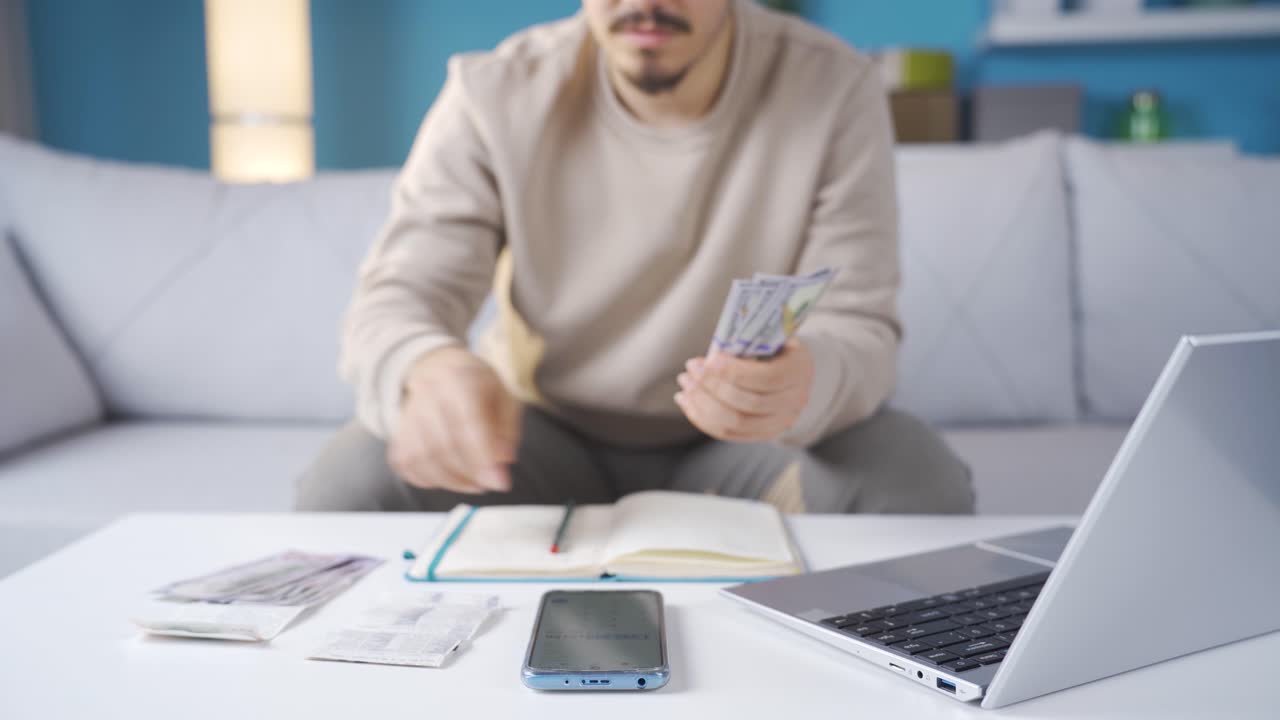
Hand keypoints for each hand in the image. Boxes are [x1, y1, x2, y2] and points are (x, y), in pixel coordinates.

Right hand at [389, 346, 520, 493]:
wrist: (437, 368)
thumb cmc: (477, 387)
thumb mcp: (505, 397)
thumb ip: (507, 431)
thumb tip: (501, 461)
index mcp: (459, 379)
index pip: (466, 422)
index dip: (481, 457)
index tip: (499, 483)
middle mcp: (426, 393)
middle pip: (441, 445)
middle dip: (468, 474)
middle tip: (488, 484)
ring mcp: (406, 413)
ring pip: (420, 459)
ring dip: (450, 481)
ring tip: (473, 483)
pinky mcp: (396, 434)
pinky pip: (405, 465)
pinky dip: (428, 480)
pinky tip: (449, 477)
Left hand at [674, 339, 813, 441]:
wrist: (794, 372)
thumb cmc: (775, 346)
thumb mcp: (770, 336)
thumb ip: (748, 342)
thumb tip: (711, 356)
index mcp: (798, 371)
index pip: (766, 378)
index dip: (734, 371)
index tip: (709, 360)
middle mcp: (793, 402)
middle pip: (748, 403)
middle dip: (713, 386)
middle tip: (690, 370)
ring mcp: (779, 423)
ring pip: (736, 423)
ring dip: (703, 404)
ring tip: (685, 385)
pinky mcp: (762, 434)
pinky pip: (728, 433)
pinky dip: (703, 419)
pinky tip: (687, 401)